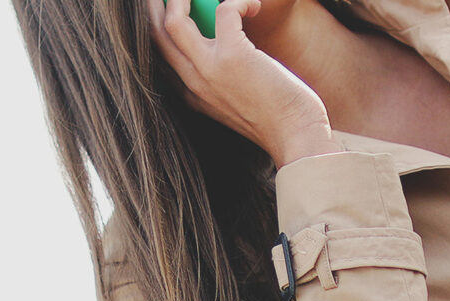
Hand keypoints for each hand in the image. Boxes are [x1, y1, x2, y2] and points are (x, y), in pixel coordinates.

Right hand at [149, 0, 342, 165]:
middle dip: (153, 6)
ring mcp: (210, 69)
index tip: (166, 10)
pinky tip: (253, 6)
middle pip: (155, 35)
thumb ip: (224, 82)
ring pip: (173, 21)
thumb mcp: (238, 103)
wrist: (296, 137)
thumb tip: (232, 50)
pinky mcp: (234, 55)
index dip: (158, 28)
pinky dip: (239, 1)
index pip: (160, 56)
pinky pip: (225, 11)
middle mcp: (194, 82)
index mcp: (192, 94)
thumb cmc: (278, 118)